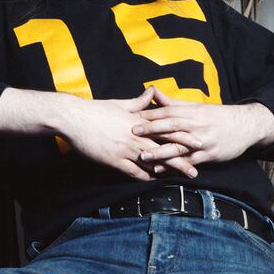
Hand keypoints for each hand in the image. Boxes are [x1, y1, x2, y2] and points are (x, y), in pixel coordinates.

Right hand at [56, 88, 197, 179]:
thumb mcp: (121, 104)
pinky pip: (133, 172)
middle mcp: (137, 136)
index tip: (200, 143)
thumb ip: (140, 102)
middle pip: (165, 150)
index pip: (168, 131)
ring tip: (180, 180)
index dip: (185, 138)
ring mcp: (126, 149)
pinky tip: (154, 181)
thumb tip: (152, 92)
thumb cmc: (97, 110)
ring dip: (167, 172)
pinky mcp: (114, 160)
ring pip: (152, 163)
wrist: (74, 118)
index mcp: (140, 122)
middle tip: (196, 170)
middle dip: (182, 161)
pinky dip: (145, 176)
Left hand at [131, 88, 273, 165]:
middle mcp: (196, 124)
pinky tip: (162, 169)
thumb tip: (152, 91)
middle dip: (152, 129)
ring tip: (144, 156)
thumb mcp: (196, 107)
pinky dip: (175, 165)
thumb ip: (172, 102)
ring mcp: (203, 140)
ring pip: (179, 145)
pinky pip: (190, 160)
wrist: (245, 125)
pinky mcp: (209, 154)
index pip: (168, 112)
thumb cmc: (217, 116)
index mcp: (192, 111)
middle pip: (171, 126)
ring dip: (161, 151)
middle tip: (132, 132)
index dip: (149, 114)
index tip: (131, 116)